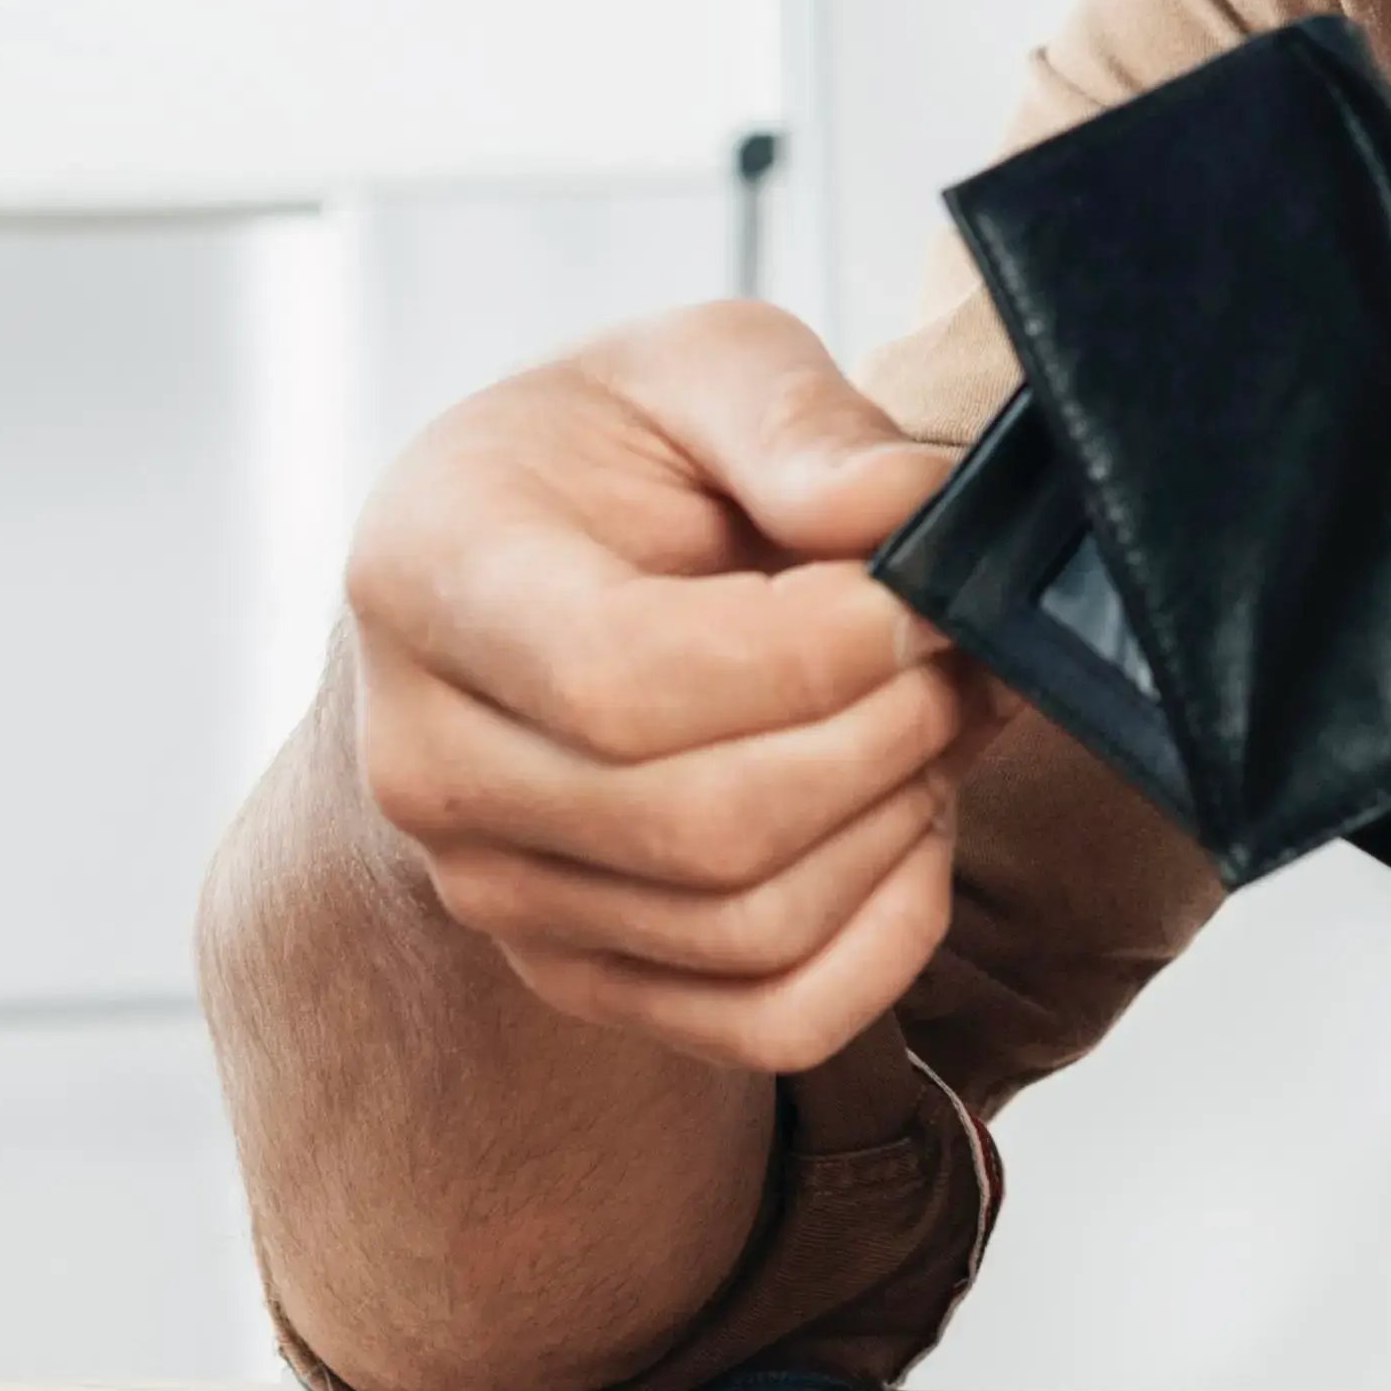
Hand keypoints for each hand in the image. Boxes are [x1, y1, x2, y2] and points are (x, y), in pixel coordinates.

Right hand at [343, 302, 991, 1074]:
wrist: (543, 578)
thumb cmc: (622, 460)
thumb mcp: (700, 368)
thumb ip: (799, 421)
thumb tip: (905, 509)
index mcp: (425, 574)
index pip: (618, 676)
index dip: (809, 655)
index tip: (920, 595)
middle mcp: (425, 757)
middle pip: (700, 822)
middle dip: (884, 739)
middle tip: (966, 653)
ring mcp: (491, 888)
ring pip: (748, 926)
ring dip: (899, 824)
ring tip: (943, 717)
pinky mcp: (574, 975)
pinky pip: (767, 1022)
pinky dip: (887, 945)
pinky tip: (916, 831)